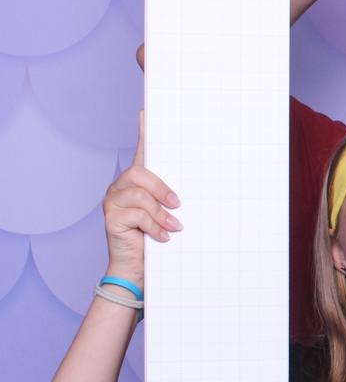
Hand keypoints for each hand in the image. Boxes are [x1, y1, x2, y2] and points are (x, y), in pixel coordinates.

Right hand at [102, 112, 181, 286]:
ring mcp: (113, 201)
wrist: (139, 269)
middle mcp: (122, 187)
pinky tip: (162, 238)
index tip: (146, 112)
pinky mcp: (110, 218)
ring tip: (173, 227)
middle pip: (139, 172)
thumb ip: (176, 200)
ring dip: (160, 212)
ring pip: (137, 193)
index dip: (143, 132)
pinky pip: (135, 214)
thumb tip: (198, 191)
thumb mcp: (172, 216)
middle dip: (162, 188)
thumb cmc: (159, 240)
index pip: (142, 152)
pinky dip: (153, 226)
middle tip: (178, 204)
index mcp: (139, 182)